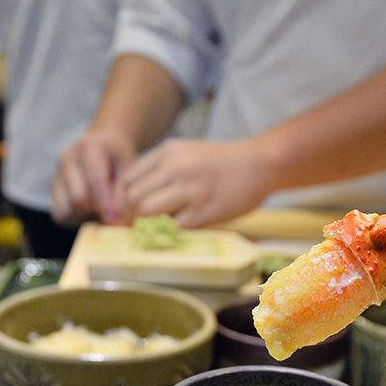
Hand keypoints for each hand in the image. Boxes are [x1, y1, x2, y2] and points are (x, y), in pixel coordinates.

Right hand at [51, 131, 134, 225]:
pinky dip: (75, 219)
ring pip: (67, 209)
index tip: (115, 221)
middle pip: (78, 198)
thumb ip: (122, 191)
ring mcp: (56, 174)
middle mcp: (66, 159)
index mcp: (87, 147)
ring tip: (100, 209)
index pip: (94, 180)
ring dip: (85, 216)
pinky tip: (88, 211)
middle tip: (112, 215)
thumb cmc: (117, 156)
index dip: (106, 204)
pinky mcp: (53, 189)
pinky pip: (61, 215)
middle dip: (96, 210)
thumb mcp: (127, 167)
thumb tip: (116, 219)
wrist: (100, 144)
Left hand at [122, 137, 271, 227]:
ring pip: (148, 212)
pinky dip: (171, 233)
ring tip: (156, 232)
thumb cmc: (223, 162)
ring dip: (147, 226)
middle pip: (133, 198)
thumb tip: (138, 201)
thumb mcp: (188, 153)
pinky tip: (178, 233)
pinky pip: (175, 227)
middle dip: (131, 218)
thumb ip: (163, 170)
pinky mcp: (205, 210)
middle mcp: (175, 167)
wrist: (260, 163)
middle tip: (140, 229)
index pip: (128, 180)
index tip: (131, 214)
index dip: (124, 201)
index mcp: (168, 152)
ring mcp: (190, 189)